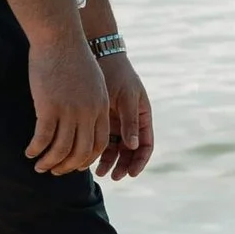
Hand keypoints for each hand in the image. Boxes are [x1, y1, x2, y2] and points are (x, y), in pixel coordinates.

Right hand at [27, 30, 112, 175]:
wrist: (59, 36)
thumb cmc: (72, 56)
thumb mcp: (91, 81)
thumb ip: (90, 102)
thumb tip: (83, 120)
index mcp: (100, 106)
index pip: (98, 144)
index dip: (86, 159)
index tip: (74, 164)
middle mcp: (88, 112)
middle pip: (81, 152)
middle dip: (68, 166)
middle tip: (55, 171)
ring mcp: (69, 110)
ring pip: (61, 149)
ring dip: (50, 163)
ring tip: (39, 167)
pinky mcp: (49, 106)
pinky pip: (43, 138)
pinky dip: (36, 149)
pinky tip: (29, 152)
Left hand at [96, 52, 154, 182]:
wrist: (99, 56)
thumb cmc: (117, 75)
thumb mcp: (126, 97)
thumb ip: (129, 121)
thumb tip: (134, 146)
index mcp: (143, 116)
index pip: (146, 145)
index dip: (140, 161)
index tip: (131, 173)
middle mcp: (130, 122)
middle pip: (130, 151)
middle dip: (123, 165)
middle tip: (114, 177)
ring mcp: (116, 122)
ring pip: (115, 149)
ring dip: (109, 162)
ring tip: (99, 172)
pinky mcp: (100, 120)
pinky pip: (100, 141)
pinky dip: (96, 151)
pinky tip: (88, 159)